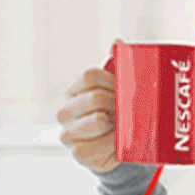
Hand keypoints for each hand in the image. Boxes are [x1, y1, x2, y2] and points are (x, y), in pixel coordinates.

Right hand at [57, 38, 123, 172]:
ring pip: (98, 120)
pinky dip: (115, 144)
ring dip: (118, 125)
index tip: (126, 88)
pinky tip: (116, 144)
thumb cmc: (118, 116)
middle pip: (96, 97)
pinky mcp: (77, 153)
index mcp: (74, 91)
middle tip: (129, 111)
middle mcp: (66, 111)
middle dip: (119, 103)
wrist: (119, 150)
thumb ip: (117, 65)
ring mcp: (68, 133)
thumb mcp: (118, 90)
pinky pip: (102, 144)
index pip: (90, 75)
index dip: (113, 80)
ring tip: (122, 128)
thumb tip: (116, 42)